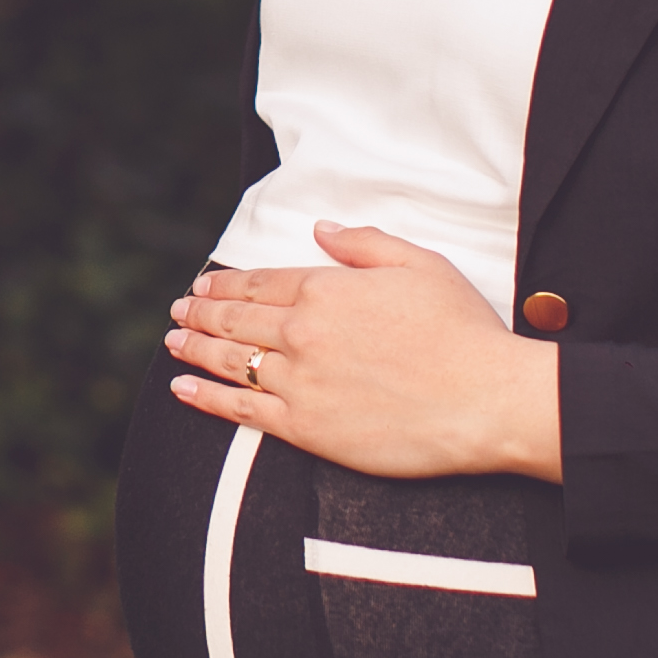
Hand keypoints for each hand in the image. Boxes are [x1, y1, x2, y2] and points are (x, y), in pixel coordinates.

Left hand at [164, 220, 563, 480]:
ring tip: (172, 341)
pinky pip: (241, 410)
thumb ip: (364, 244)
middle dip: (200, 311)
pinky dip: (205, 399)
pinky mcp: (305, 428)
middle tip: (177, 309)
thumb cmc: (462, 330)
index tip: (203, 284)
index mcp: (327, 288)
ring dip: (194, 348)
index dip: (225, 283)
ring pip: (230, 361)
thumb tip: (321, 229)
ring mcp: (300, 381)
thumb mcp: (420, 264)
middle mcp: (303, 332)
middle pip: (236, 318)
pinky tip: (183, 390)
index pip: (260, 282)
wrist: (484, 400)